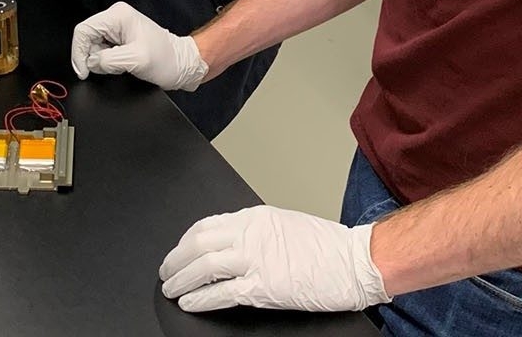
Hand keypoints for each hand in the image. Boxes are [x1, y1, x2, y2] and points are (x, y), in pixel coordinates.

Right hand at [69, 2, 207, 91]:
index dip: (78, 53)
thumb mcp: (136, 60)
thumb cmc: (167, 60)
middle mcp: (116, 18)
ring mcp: (117, 28)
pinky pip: (102, 52)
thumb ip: (108, 61)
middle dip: (92, 57)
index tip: (83, 71)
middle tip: (110, 68)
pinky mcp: (119, 40)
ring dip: (101, 61)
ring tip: (122, 65)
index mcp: (118, 15)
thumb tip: (91, 63)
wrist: (182, 65)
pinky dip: (107, 62)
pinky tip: (121, 65)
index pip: (83, 30)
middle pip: (87, 38)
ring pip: (93, 47)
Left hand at [160, 207, 389, 313]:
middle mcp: (250, 234)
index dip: (185, 241)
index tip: (178, 251)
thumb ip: (255, 231)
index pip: (206, 225)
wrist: (355, 261)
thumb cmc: (327, 246)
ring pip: (203, 266)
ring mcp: (255, 260)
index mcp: (255, 218)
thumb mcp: (283, 225)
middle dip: (175, 260)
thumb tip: (231, 243)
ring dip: (181, 280)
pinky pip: (221, 293)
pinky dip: (200, 299)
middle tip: (166, 272)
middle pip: (198, 244)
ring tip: (171, 289)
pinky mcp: (263, 287)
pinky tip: (190, 303)